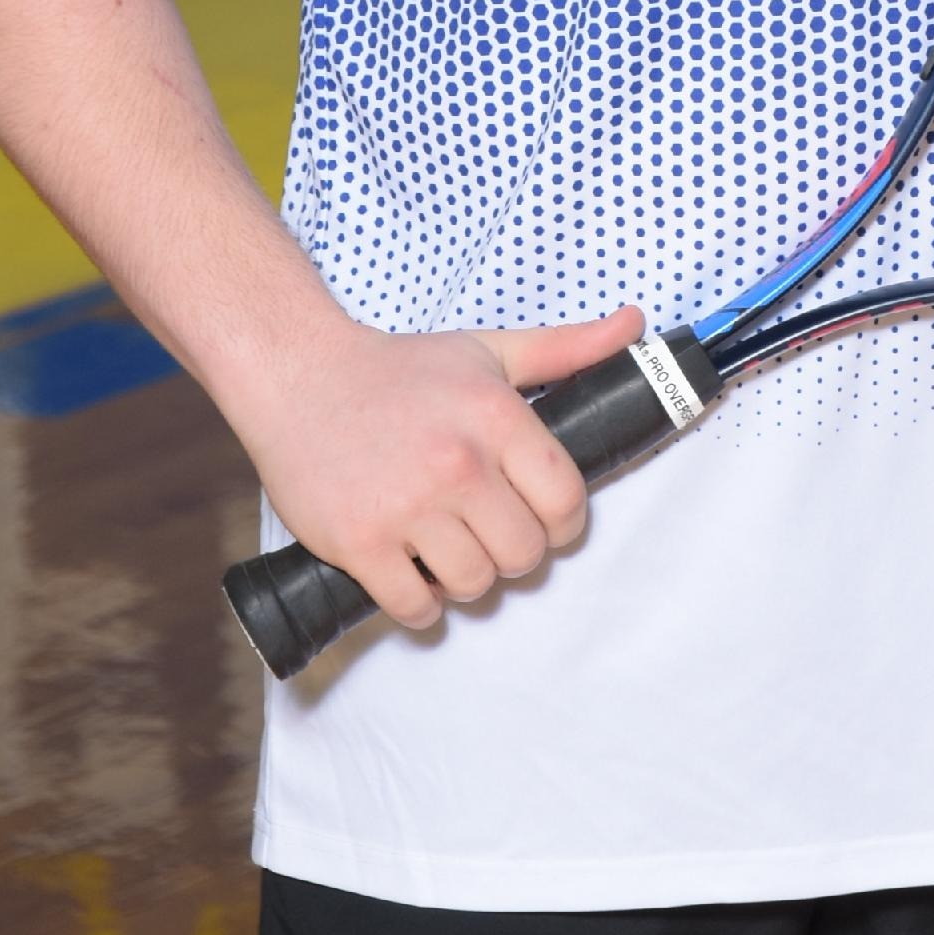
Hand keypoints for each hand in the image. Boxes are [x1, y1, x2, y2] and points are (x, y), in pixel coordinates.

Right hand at [238, 303, 645, 628]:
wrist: (297, 375)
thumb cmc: (398, 369)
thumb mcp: (488, 350)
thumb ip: (566, 348)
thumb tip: (636, 325)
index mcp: (496, 417)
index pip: (567, 504)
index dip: (561, 522)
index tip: (540, 518)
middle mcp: (457, 464)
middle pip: (523, 556)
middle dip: (511, 552)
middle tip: (485, 531)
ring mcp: (406, 507)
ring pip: (474, 587)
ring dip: (464, 579)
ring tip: (444, 546)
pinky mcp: (360, 543)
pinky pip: (414, 609)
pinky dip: (418, 603)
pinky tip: (409, 570)